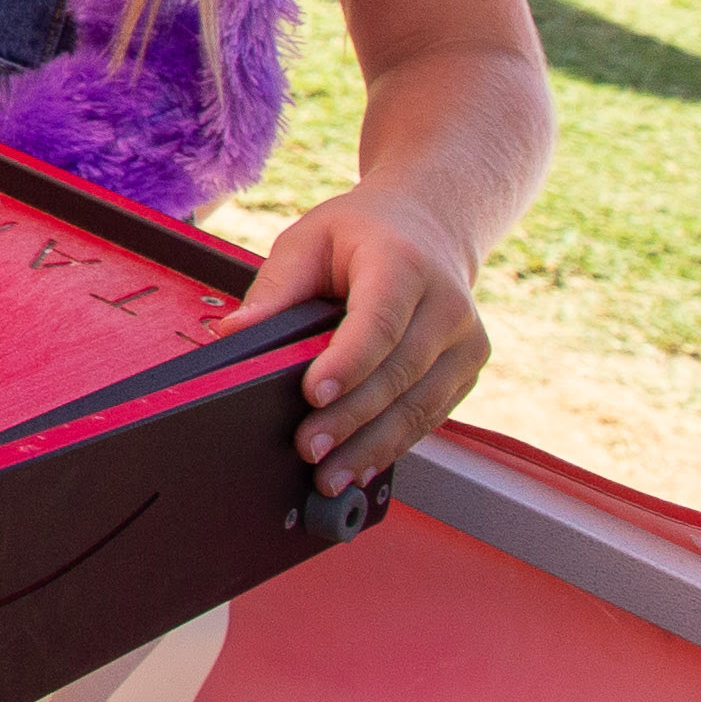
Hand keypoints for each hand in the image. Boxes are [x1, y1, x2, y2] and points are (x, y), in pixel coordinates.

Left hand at [236, 182, 490, 489]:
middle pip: (398, 372)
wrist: (428, 227)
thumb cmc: (360, 234)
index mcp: (403, 263)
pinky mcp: (467, 370)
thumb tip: (234, 332)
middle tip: (309, 448)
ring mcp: (466, 341)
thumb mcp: (309, 240)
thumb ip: (276, 287)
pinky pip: (431, 415)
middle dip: (351, 418)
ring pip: (420, 405)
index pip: (378, 321)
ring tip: (331, 474)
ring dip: (373, 446)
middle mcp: (447, 304)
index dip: (348, 362)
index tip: (314, 394)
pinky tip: (363, 465)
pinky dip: (394, 445)